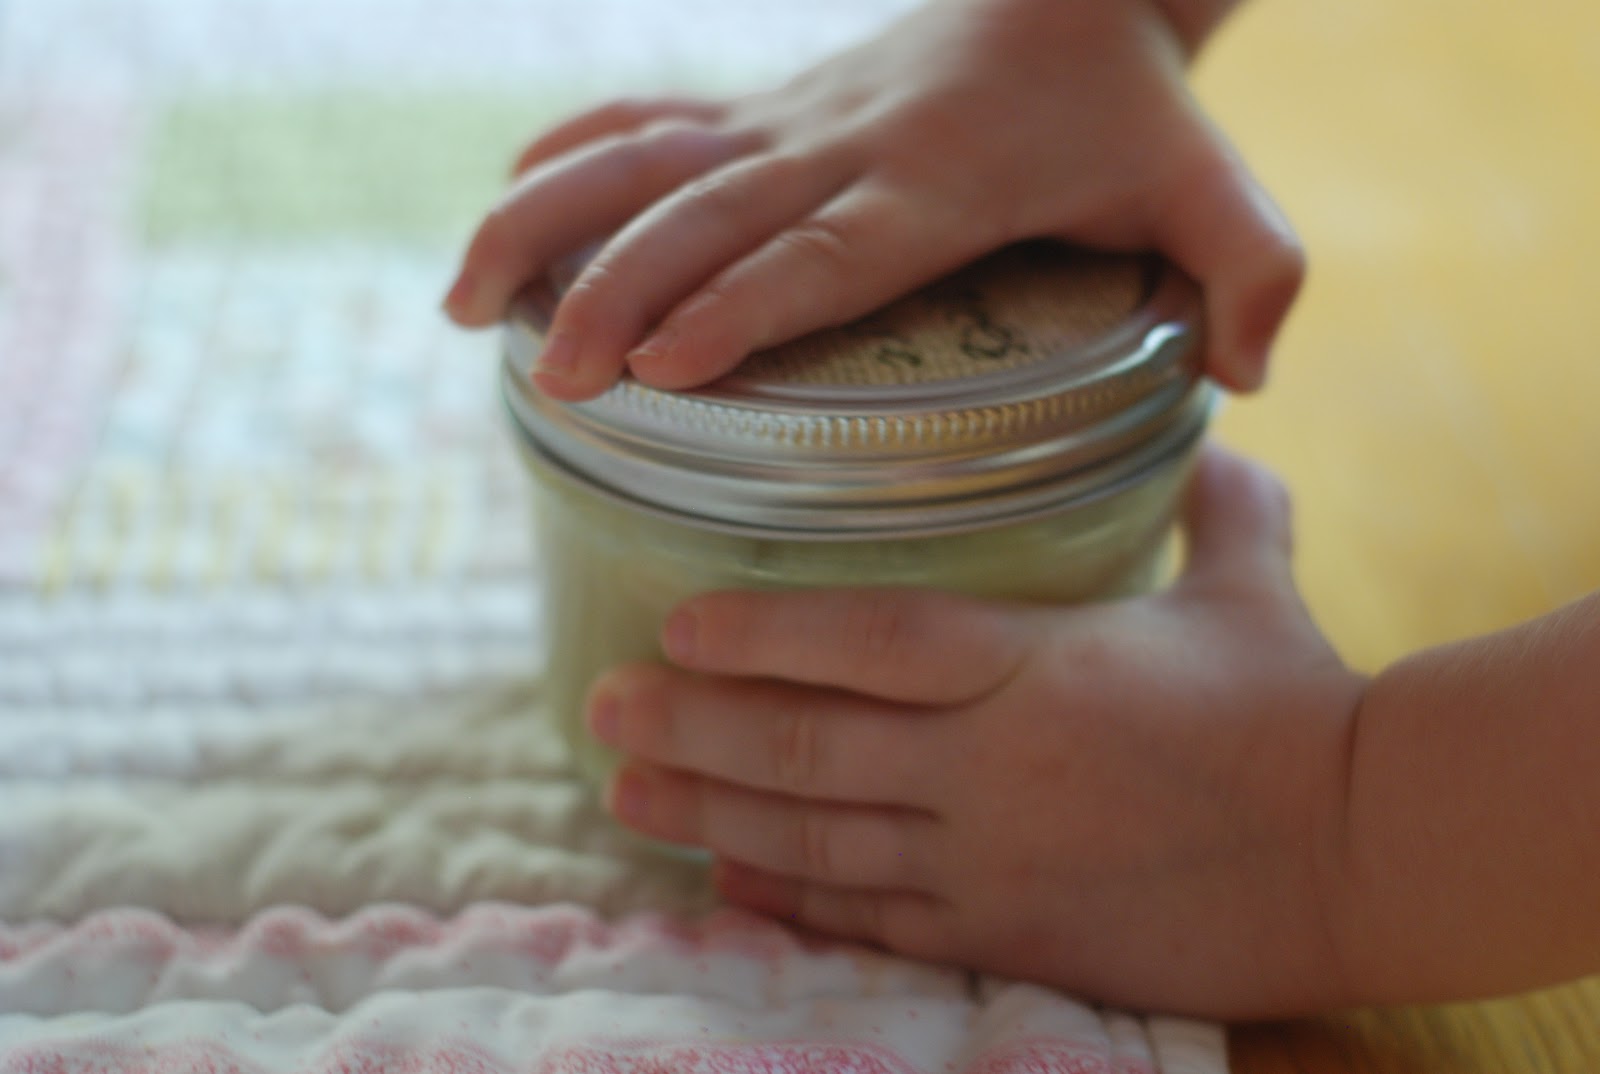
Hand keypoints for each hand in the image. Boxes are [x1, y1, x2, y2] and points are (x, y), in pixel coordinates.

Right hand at [444, 0, 1302, 399]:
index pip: (825, 251)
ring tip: (461, 305)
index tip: (659, 363)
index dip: (741, 302)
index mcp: (938, 183)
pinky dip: (566, 161)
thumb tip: (1252, 378)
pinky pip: (648, 123)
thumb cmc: (1133, 106)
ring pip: (646, 163)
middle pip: (711, 219)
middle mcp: (843, 147)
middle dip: (619, 293)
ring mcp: (791, 122)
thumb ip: (1255, 277)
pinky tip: (500, 213)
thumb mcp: (1217, 190)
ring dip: (548, 225)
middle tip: (550, 376)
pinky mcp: (768, 110)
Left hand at [584, 447, 1366, 1017]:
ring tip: (624, 792)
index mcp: (1041, 665)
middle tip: (598, 710)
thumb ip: (1210, 508)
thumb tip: (1207, 437)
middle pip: (810, 746)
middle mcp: (994, 766)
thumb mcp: (1252, 584)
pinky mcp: (1013, 936)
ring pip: (818, 840)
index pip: (870, 640)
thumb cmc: (1303, 706)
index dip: (760, 633)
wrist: (1371, 858)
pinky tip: (724, 881)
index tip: (674, 622)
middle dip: (691, 729)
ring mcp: (993, 862)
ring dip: (710, 815)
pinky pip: (875, 922)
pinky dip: (791, 902)